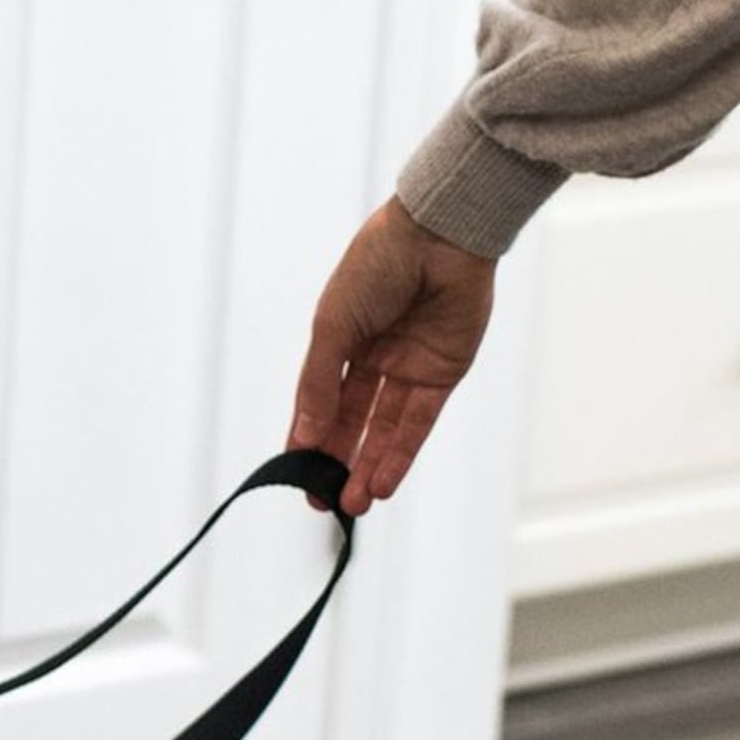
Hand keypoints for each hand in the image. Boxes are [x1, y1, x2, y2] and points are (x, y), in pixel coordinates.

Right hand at [292, 199, 496, 516]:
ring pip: (383, 428)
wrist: (440, 235)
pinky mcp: (442, 373)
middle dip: (337, 461)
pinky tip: (382, 481)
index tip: (297, 475)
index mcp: (339, 338)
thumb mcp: (334, 326)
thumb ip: (319, 382)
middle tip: (324, 501)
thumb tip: (304, 436)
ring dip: (368, 466)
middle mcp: (372, 356)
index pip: (318, 399)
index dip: (307, 438)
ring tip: (352, 504)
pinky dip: (400, 453)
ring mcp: (408, 366)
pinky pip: (417, 421)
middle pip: (351, 420)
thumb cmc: (379, 265)